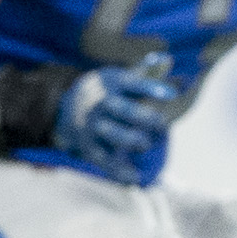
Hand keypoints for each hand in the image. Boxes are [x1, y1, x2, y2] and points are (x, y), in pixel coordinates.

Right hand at [53, 53, 177, 177]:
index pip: (133, 82)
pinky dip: (120, 170)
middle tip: (162, 125)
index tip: (172, 94)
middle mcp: (99, 102)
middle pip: (124, 109)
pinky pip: (104, 160)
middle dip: (147, 118)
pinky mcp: (88, 146)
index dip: (152, 88)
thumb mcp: (120, 77)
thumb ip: (146, 72)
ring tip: (146, 144)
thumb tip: (168, 60)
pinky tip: (135, 177)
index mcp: (111, 82)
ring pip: (114, 135)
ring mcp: (92, 125)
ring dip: (134, 141)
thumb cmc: (106, 91)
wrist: (64, 109)